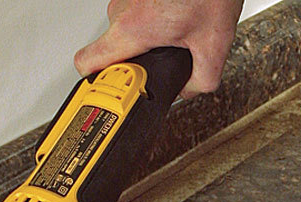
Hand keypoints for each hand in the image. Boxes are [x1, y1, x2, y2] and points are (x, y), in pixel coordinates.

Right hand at [74, 0, 243, 97]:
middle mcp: (122, 10)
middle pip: (111, 51)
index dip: (95, 83)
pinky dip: (152, 22)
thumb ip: (201, 79)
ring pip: (126, 32)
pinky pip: (136, 15)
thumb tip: (190, 90)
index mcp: (131, 29)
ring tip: (175, 34)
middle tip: (158, 63)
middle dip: (136, 62)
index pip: (86, 63)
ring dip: (146, 40)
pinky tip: (176, 19)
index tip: (110, 92)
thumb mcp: (214, 42)